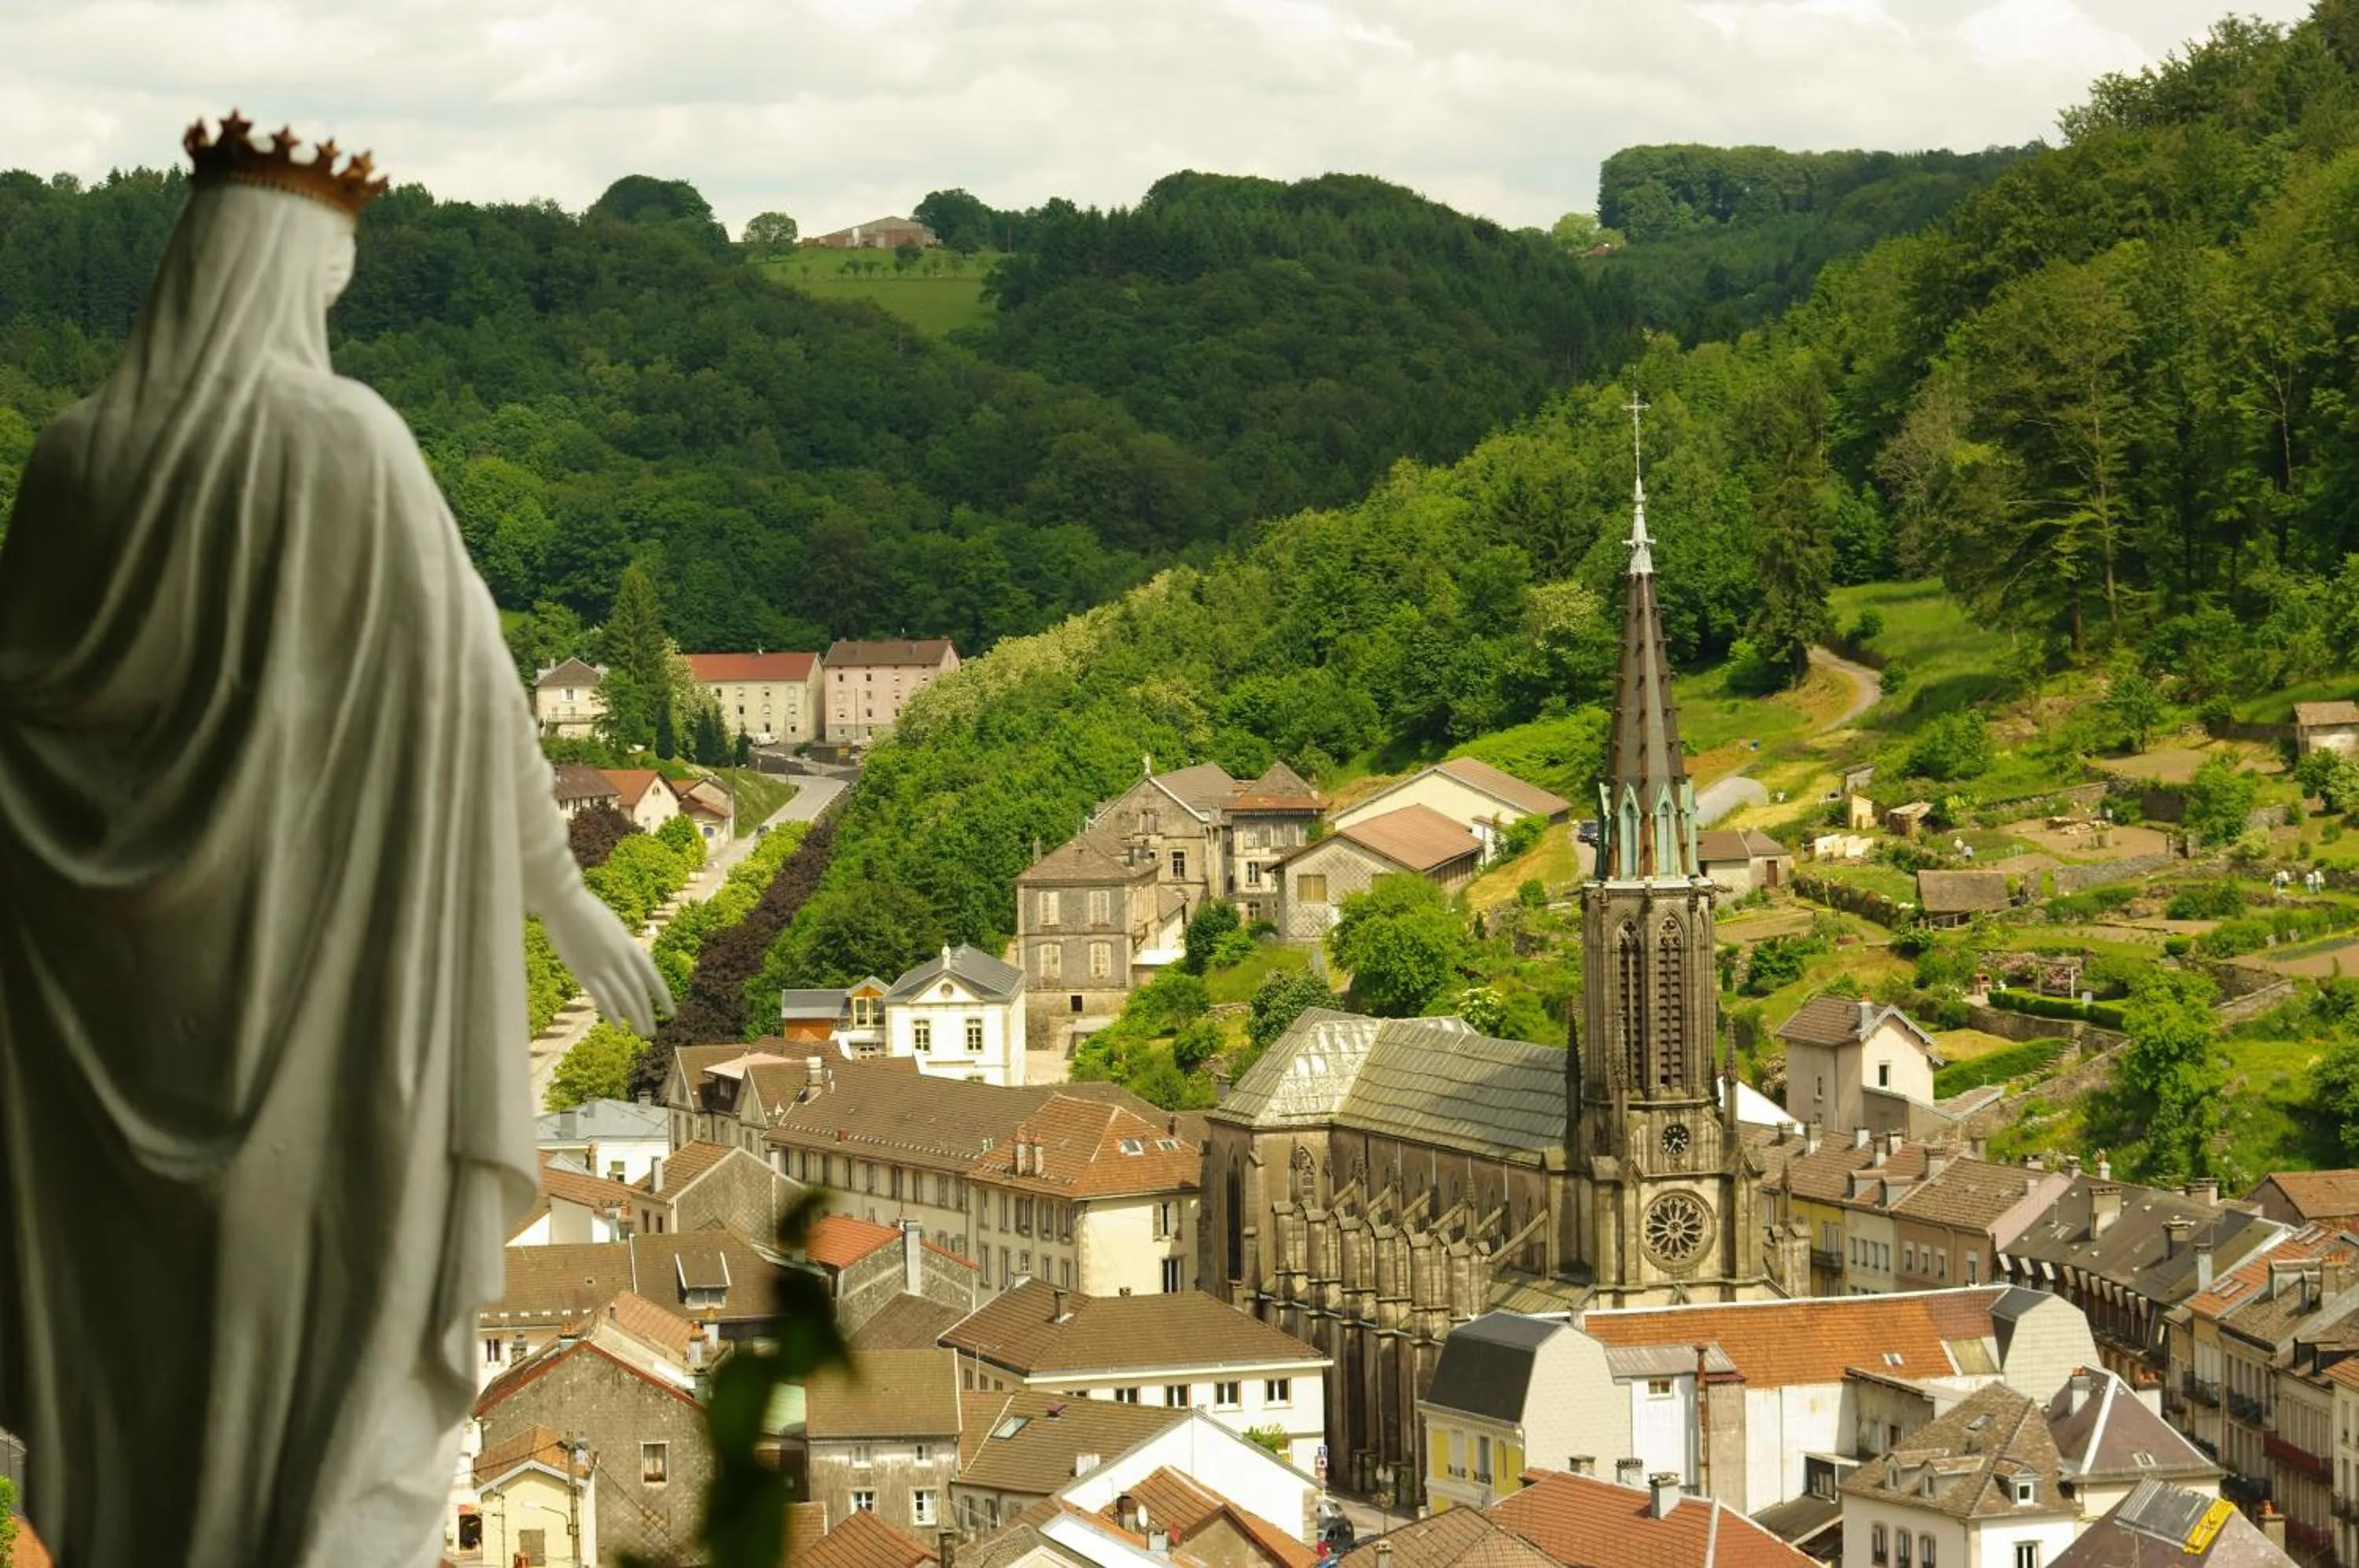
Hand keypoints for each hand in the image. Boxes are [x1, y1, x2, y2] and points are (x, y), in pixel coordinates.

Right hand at [541, 892, 673, 1038]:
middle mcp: (621, 958)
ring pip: (625, 997)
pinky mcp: (584, 971)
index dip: (663, 995)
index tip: (672, 1012)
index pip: (652, 976)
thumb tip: (625, 962)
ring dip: (635, 1017)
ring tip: (642, 1033)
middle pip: (639, 990)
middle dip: (648, 1012)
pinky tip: (619, 1026)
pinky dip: (613, 1012)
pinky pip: (602, 996)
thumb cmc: (585, 912)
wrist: (564, 902)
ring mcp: (603, 965)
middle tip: (652, 1032)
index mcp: (629, 946)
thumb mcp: (612, 929)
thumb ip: (620, 947)